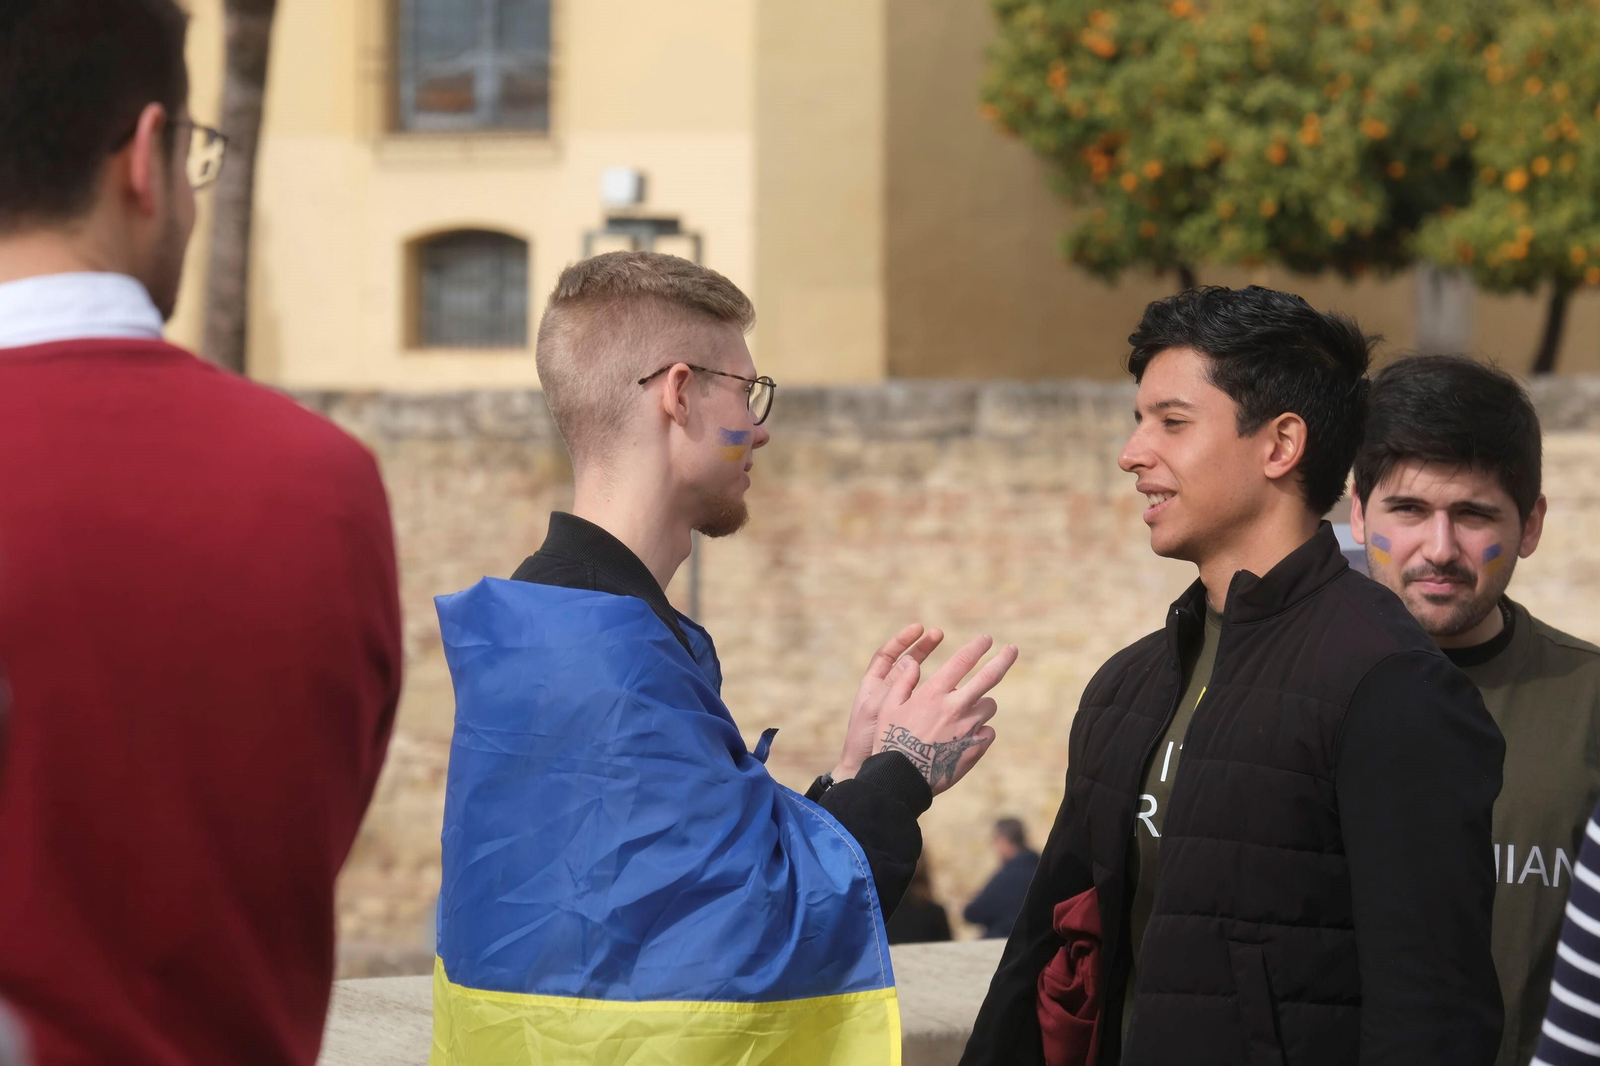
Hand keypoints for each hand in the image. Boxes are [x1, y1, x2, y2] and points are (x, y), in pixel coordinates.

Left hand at [833, 624, 944, 779]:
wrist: (872, 773)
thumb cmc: (867, 743)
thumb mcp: (878, 711)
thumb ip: (893, 687)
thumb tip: (909, 661)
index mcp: (874, 686)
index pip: (888, 655)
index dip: (903, 640)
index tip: (919, 628)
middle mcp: (889, 693)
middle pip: (909, 663)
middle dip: (925, 647)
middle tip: (941, 633)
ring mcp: (905, 707)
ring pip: (924, 684)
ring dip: (938, 672)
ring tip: (957, 661)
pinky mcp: (919, 722)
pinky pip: (934, 704)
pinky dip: (945, 696)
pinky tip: (960, 691)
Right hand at [871, 635, 1017, 795]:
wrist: (903, 779)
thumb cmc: (891, 741)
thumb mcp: (888, 706)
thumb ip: (903, 682)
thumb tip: (912, 663)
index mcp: (935, 693)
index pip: (963, 661)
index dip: (977, 647)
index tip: (986, 639)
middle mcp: (956, 706)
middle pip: (989, 677)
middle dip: (1003, 659)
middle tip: (1012, 649)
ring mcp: (969, 728)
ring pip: (989, 706)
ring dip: (981, 705)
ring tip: (965, 714)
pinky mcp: (976, 748)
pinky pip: (988, 732)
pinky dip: (980, 731)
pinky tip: (964, 738)